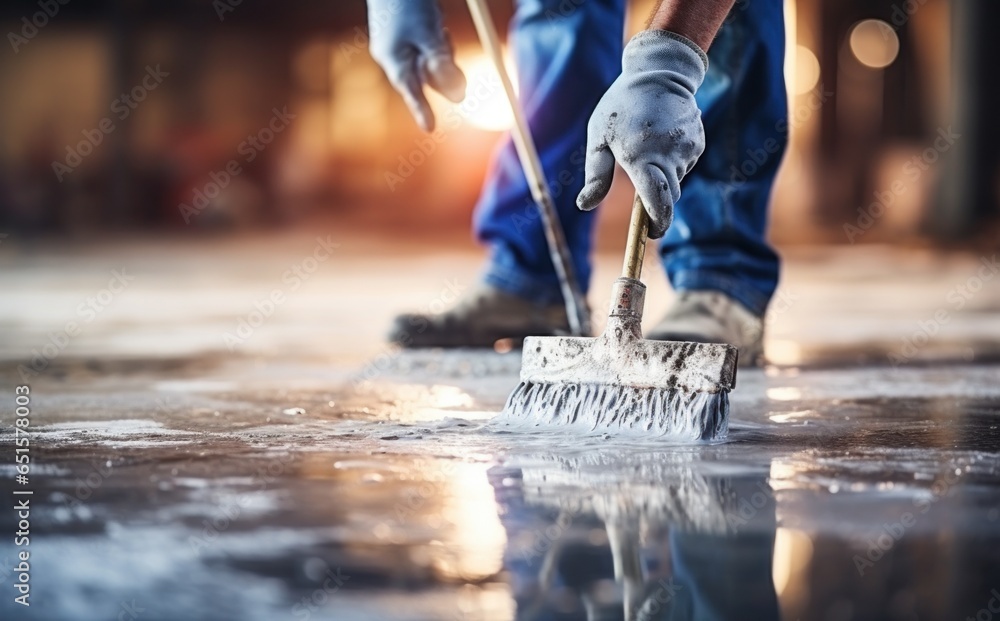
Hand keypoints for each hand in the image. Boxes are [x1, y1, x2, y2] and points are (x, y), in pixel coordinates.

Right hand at [367, 0, 466, 131]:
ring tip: (436, 25)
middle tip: (445, 42)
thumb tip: (458, 97)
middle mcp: (393, 58)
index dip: (421, 110)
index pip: (411, 91)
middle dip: (442, 68)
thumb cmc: (409, 3)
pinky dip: (437, 41)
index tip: (430, 129)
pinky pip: (427, 49)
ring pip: (430, 63)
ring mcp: (397, 48)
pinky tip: (434, 22)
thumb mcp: (430, 34)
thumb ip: (443, 64)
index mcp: (393, 59)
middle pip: (426, 78)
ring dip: (442, 49)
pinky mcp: (404, 39)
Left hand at [576, 31, 707, 238]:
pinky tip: (661, 139)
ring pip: (675, 180)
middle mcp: (669, 155)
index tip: (651, 234)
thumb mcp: (599, 138)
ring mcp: (687, 149)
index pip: (656, 201)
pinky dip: (672, 162)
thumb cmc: (620, 106)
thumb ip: (595, 176)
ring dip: (662, 176)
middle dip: (656, 203)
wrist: (659, 72)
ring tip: (646, 148)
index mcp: (642, 157)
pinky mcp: (698, 143)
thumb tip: (584, 206)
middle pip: (668, 197)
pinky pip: (684, 164)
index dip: (656, 223)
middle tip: (641, 198)